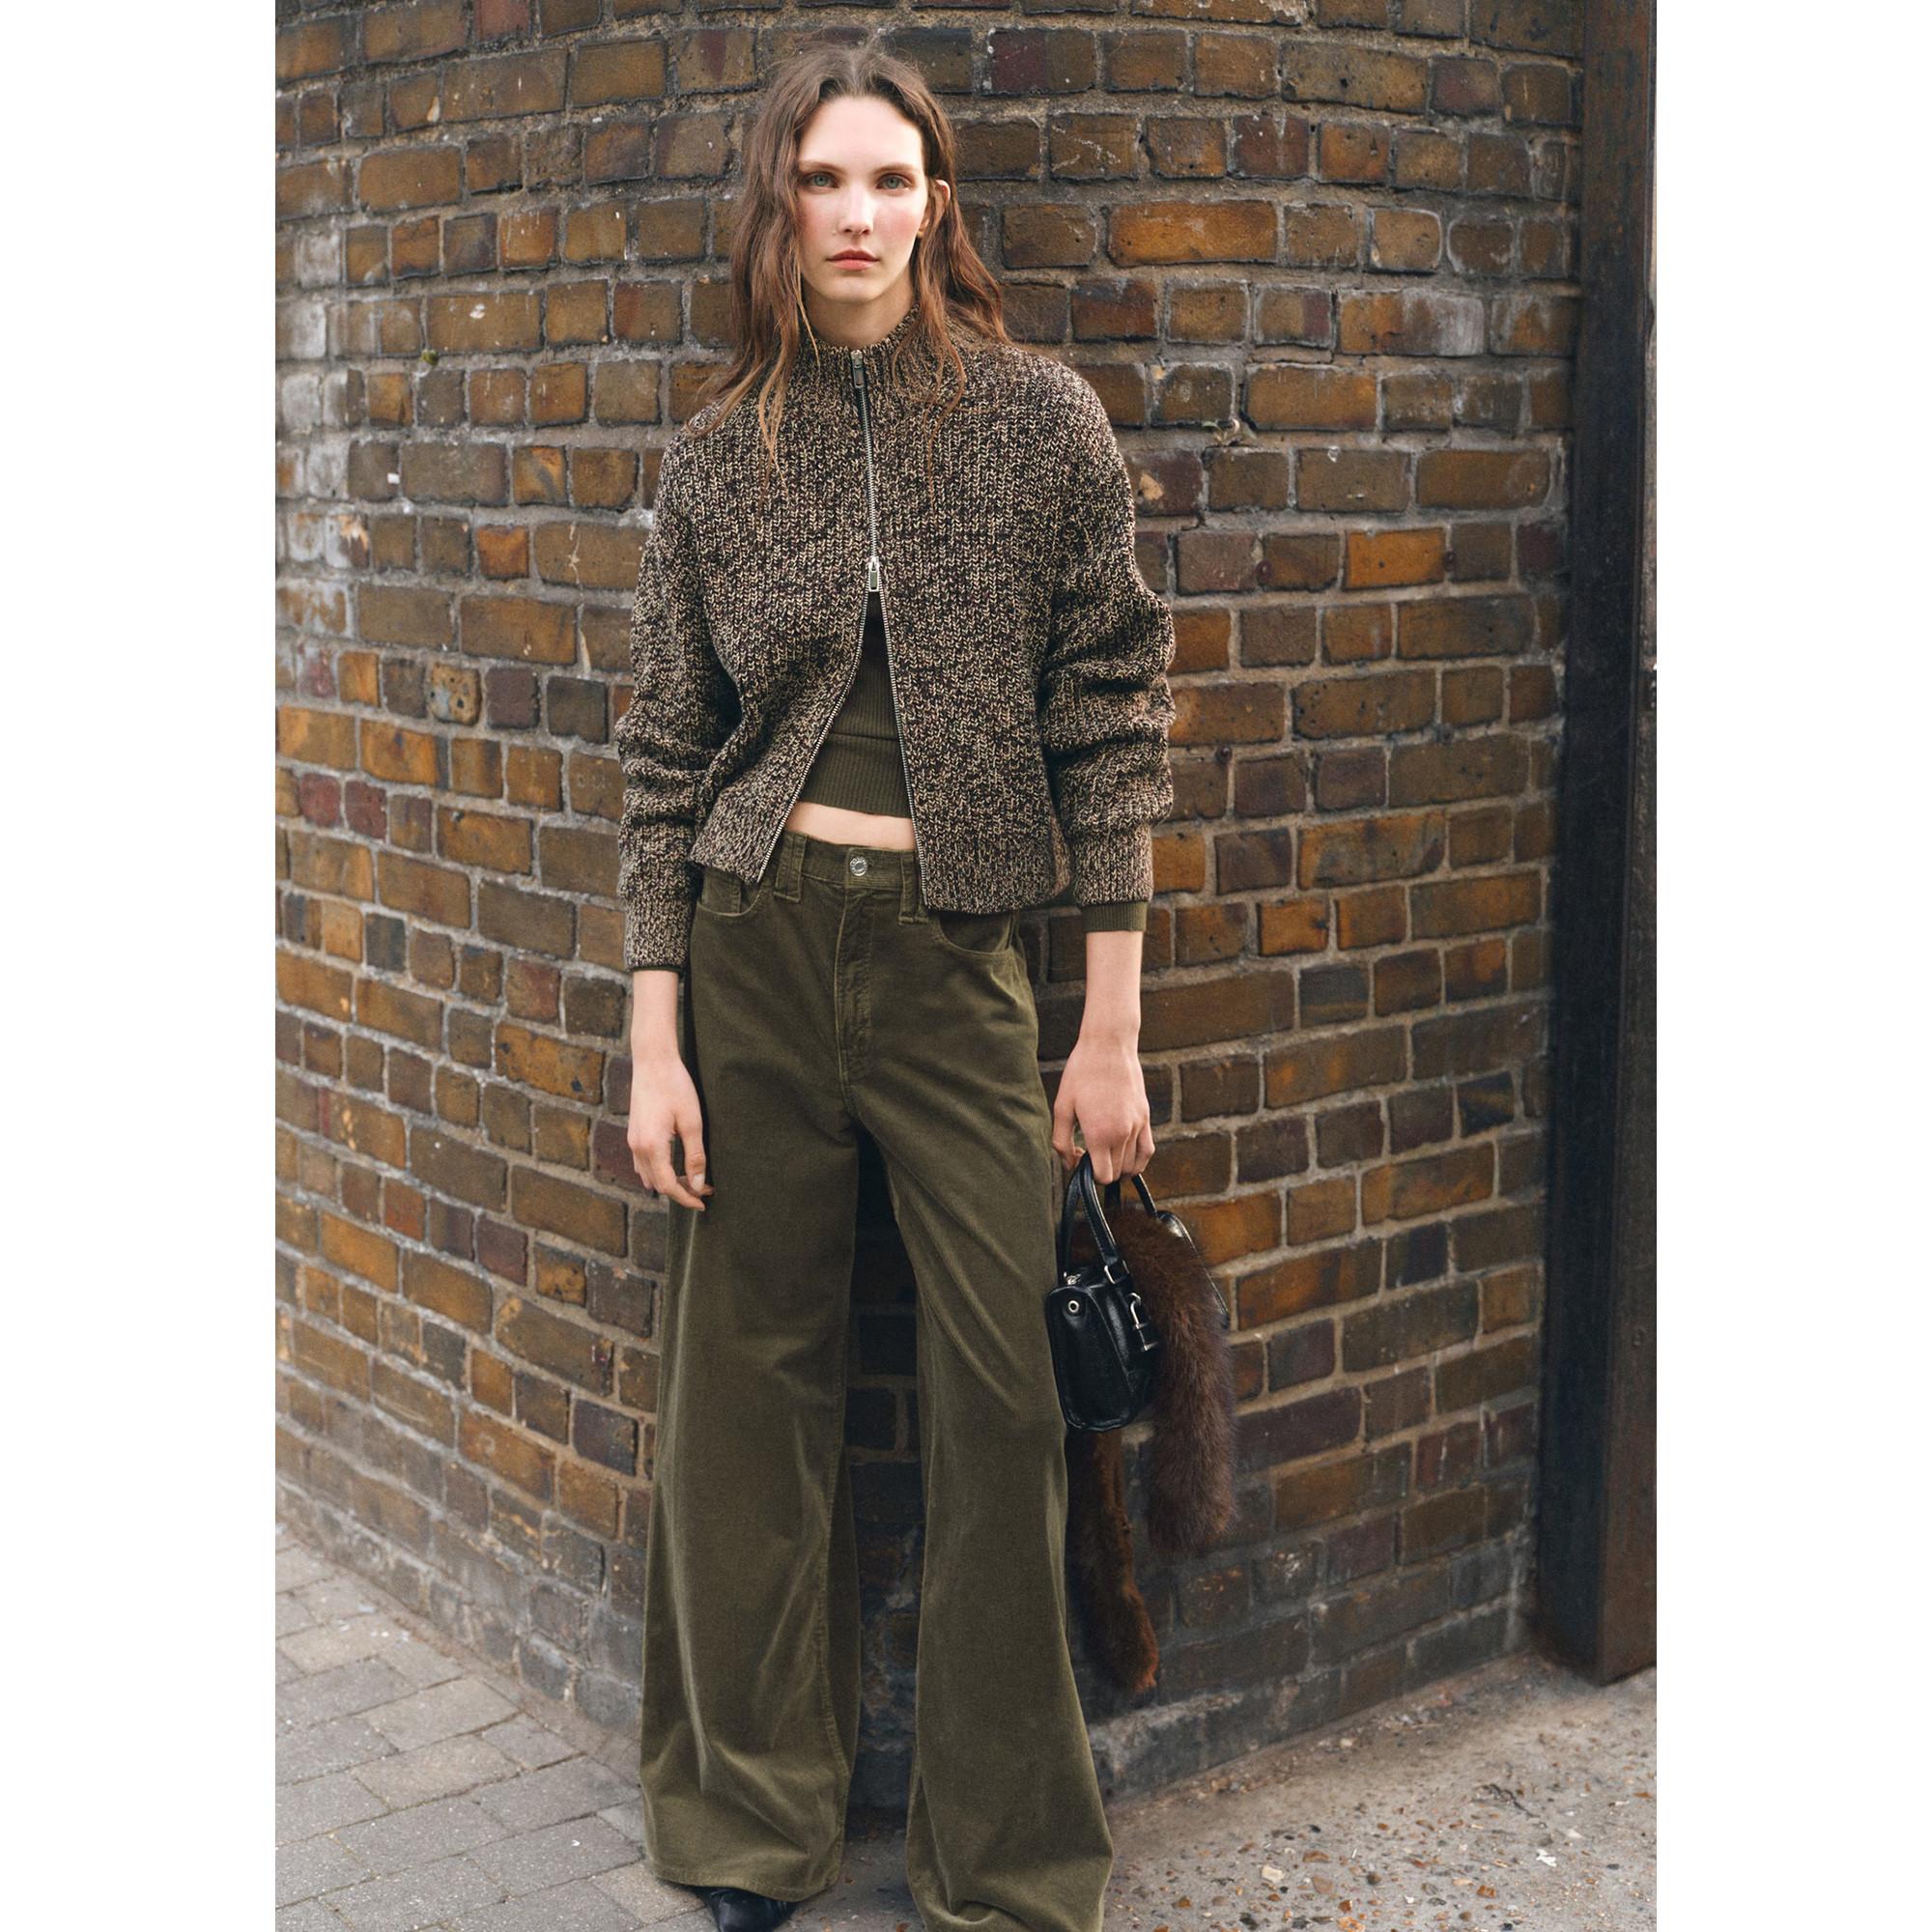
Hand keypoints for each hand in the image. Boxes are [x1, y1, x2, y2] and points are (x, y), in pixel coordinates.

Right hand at [627, 1045, 712, 1210]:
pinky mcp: (633, 1133)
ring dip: (668, 1182)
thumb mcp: (692, 1122)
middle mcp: (637, 1147)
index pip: (668, 1186)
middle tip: (704, 1189)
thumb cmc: (675, 1087)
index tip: (703, 1203)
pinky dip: (658, 1171)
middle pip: (657, 1184)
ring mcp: (632, 1140)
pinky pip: (642, 1163)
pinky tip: (673, 1166)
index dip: (686, 1198)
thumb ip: (695, 1156)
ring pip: (648, 1175)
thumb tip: (697, 1185)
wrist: (652, 1060)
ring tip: (692, 1179)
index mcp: (651, 1146)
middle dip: (680, 1191)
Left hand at [1052, 1028, 1153, 1183]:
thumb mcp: (1062, 1107)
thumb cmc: (1081, 1073)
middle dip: (1102, 1171)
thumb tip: (1070, 1165)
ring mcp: (1138, 1125)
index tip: (1081, 1162)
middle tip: (1088, 1154)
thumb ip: (1061, 1142)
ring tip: (1104, 1154)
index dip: (1090, 1177)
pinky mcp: (1146, 1116)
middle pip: (1118, 1173)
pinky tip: (1125, 1155)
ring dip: (1118, 1167)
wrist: (1109, 1045)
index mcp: (1100, 1134)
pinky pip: (1148, 1150)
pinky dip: (1138, 1161)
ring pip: (1133, 1165)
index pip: (1103, 1177)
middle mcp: (1123, 1133)